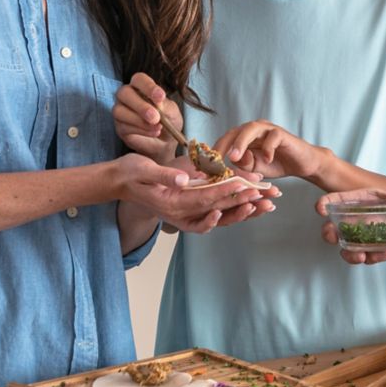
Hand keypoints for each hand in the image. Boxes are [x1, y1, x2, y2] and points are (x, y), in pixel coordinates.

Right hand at [114, 72, 181, 159]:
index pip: (138, 79)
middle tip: (155, 117)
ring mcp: (121, 111)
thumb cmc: (169, 121)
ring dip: (139, 120)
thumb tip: (157, 102)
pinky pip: (124, 126)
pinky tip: (154, 132)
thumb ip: (165, 106)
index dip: (148, 86)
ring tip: (157, 127)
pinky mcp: (120, 127)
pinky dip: (141, 130)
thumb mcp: (172, 112)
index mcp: (141, 87)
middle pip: (124, 93)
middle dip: (140, 105)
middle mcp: (127, 96)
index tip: (160, 97)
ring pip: (120, 111)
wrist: (167, 142)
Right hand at [118, 154, 277, 232]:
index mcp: (172, 203)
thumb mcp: (144, 170)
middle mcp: (180, 214)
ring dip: (243, 211)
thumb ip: (165, 175)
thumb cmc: (129, 173)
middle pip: (218, 209)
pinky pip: (211, 216)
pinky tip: (244, 209)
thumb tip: (184, 179)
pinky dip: (230, 213)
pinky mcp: (185, 211)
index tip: (247, 184)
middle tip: (268, 196)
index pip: (206, 197)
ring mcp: (183, 215)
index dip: (228, 191)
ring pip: (219, 217)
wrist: (117, 182)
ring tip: (265, 206)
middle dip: (244, 202)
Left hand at [212, 119, 326, 180]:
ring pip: (251, 129)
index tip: (204, 166)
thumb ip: (242, 165)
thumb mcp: (254, 169)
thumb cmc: (275, 164)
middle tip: (215, 160)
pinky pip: (273, 137)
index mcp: (243, 137)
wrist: (301, 164)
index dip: (214, 152)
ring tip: (234, 157)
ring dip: (241, 143)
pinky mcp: (282, 134)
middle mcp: (253, 130)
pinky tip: (267, 160)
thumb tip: (230, 162)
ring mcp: (268, 130)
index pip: (225, 140)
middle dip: (223, 145)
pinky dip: (268, 148)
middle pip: (234, 132)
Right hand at [316, 187, 385, 263]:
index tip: (320, 207)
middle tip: (330, 236)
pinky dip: (371, 258)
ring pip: (350, 246)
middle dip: (330, 231)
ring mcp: (372, 236)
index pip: (345, 200)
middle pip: (340, 225)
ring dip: (348, 252)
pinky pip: (370, 257)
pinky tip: (378, 255)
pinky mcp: (382, 251)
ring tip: (359, 256)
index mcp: (371, 200)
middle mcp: (367, 219)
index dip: (330, 202)